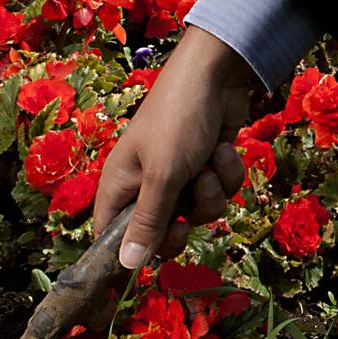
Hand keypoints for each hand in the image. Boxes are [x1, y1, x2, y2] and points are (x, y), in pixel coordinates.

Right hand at [91, 26, 260, 270]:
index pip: (112, 237)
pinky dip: (225, 173)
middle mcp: (146, 183)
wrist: (218, 73)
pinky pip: (219, 190)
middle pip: (162, 233)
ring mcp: (179, 174)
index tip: (154, 257)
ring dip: (210, 192)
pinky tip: (222, 148)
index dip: (130, 253)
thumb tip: (127, 266)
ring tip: (208, 166)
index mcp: (119, 186)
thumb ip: (148, 222)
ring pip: (198, 212)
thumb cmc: (178, 119)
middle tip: (188, 212)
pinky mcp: (207, 165)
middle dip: (183, 223)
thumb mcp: (162, 175)